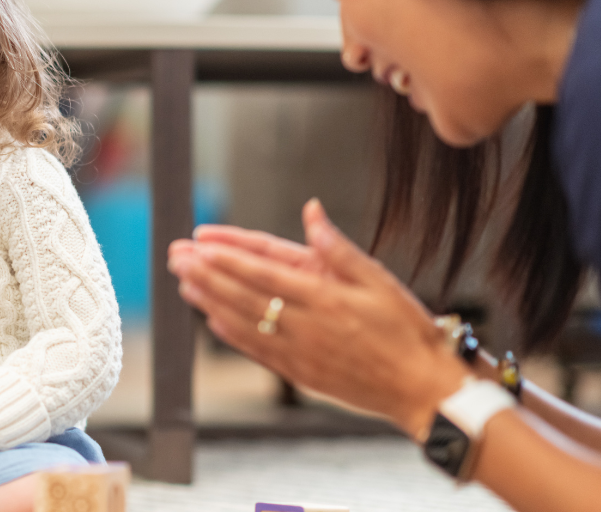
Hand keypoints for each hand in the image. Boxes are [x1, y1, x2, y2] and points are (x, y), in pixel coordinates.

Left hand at [167, 199, 469, 437]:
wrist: (423, 388)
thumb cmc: (406, 329)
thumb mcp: (380, 280)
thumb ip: (338, 248)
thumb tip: (311, 211)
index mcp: (325, 297)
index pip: (264, 271)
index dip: (228, 256)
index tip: (200, 243)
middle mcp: (305, 325)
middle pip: (244, 295)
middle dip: (206, 274)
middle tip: (176, 257)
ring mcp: (299, 352)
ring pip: (243, 324)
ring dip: (210, 302)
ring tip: (183, 283)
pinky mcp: (300, 373)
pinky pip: (258, 351)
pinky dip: (232, 336)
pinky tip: (212, 320)